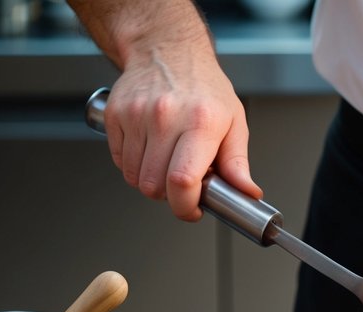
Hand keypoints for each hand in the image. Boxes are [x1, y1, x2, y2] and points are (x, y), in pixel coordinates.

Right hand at [104, 46, 260, 220]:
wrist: (167, 50)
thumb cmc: (204, 87)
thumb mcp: (234, 122)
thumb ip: (238, 163)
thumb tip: (247, 193)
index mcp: (200, 122)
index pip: (182, 180)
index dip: (185, 206)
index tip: (193, 210)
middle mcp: (165, 117)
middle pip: (154, 185)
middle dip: (169, 197)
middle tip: (183, 185)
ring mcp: (136, 115)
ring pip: (134, 177)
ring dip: (150, 182)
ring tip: (168, 165)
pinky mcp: (115, 114)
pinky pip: (119, 160)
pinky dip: (134, 166)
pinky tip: (151, 152)